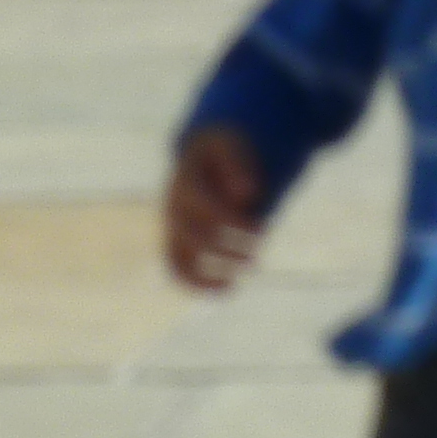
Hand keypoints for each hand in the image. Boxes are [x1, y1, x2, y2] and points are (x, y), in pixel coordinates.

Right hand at [164, 126, 265, 290]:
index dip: (235, 222)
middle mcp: (174, 206)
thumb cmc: (223, 151)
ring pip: (178, 258)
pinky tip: (225, 291)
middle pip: (195, 237)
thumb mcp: (233, 147)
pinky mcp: (176, 238)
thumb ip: (239, 166)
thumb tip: (247, 195)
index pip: (207, 208)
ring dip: (207, 276)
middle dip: (228, 250)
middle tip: (258, 253)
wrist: (200, 153)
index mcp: (187, 181)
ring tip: (234, 284)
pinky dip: (196, 284)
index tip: (264, 230)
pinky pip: (176, 266)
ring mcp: (172, 224)